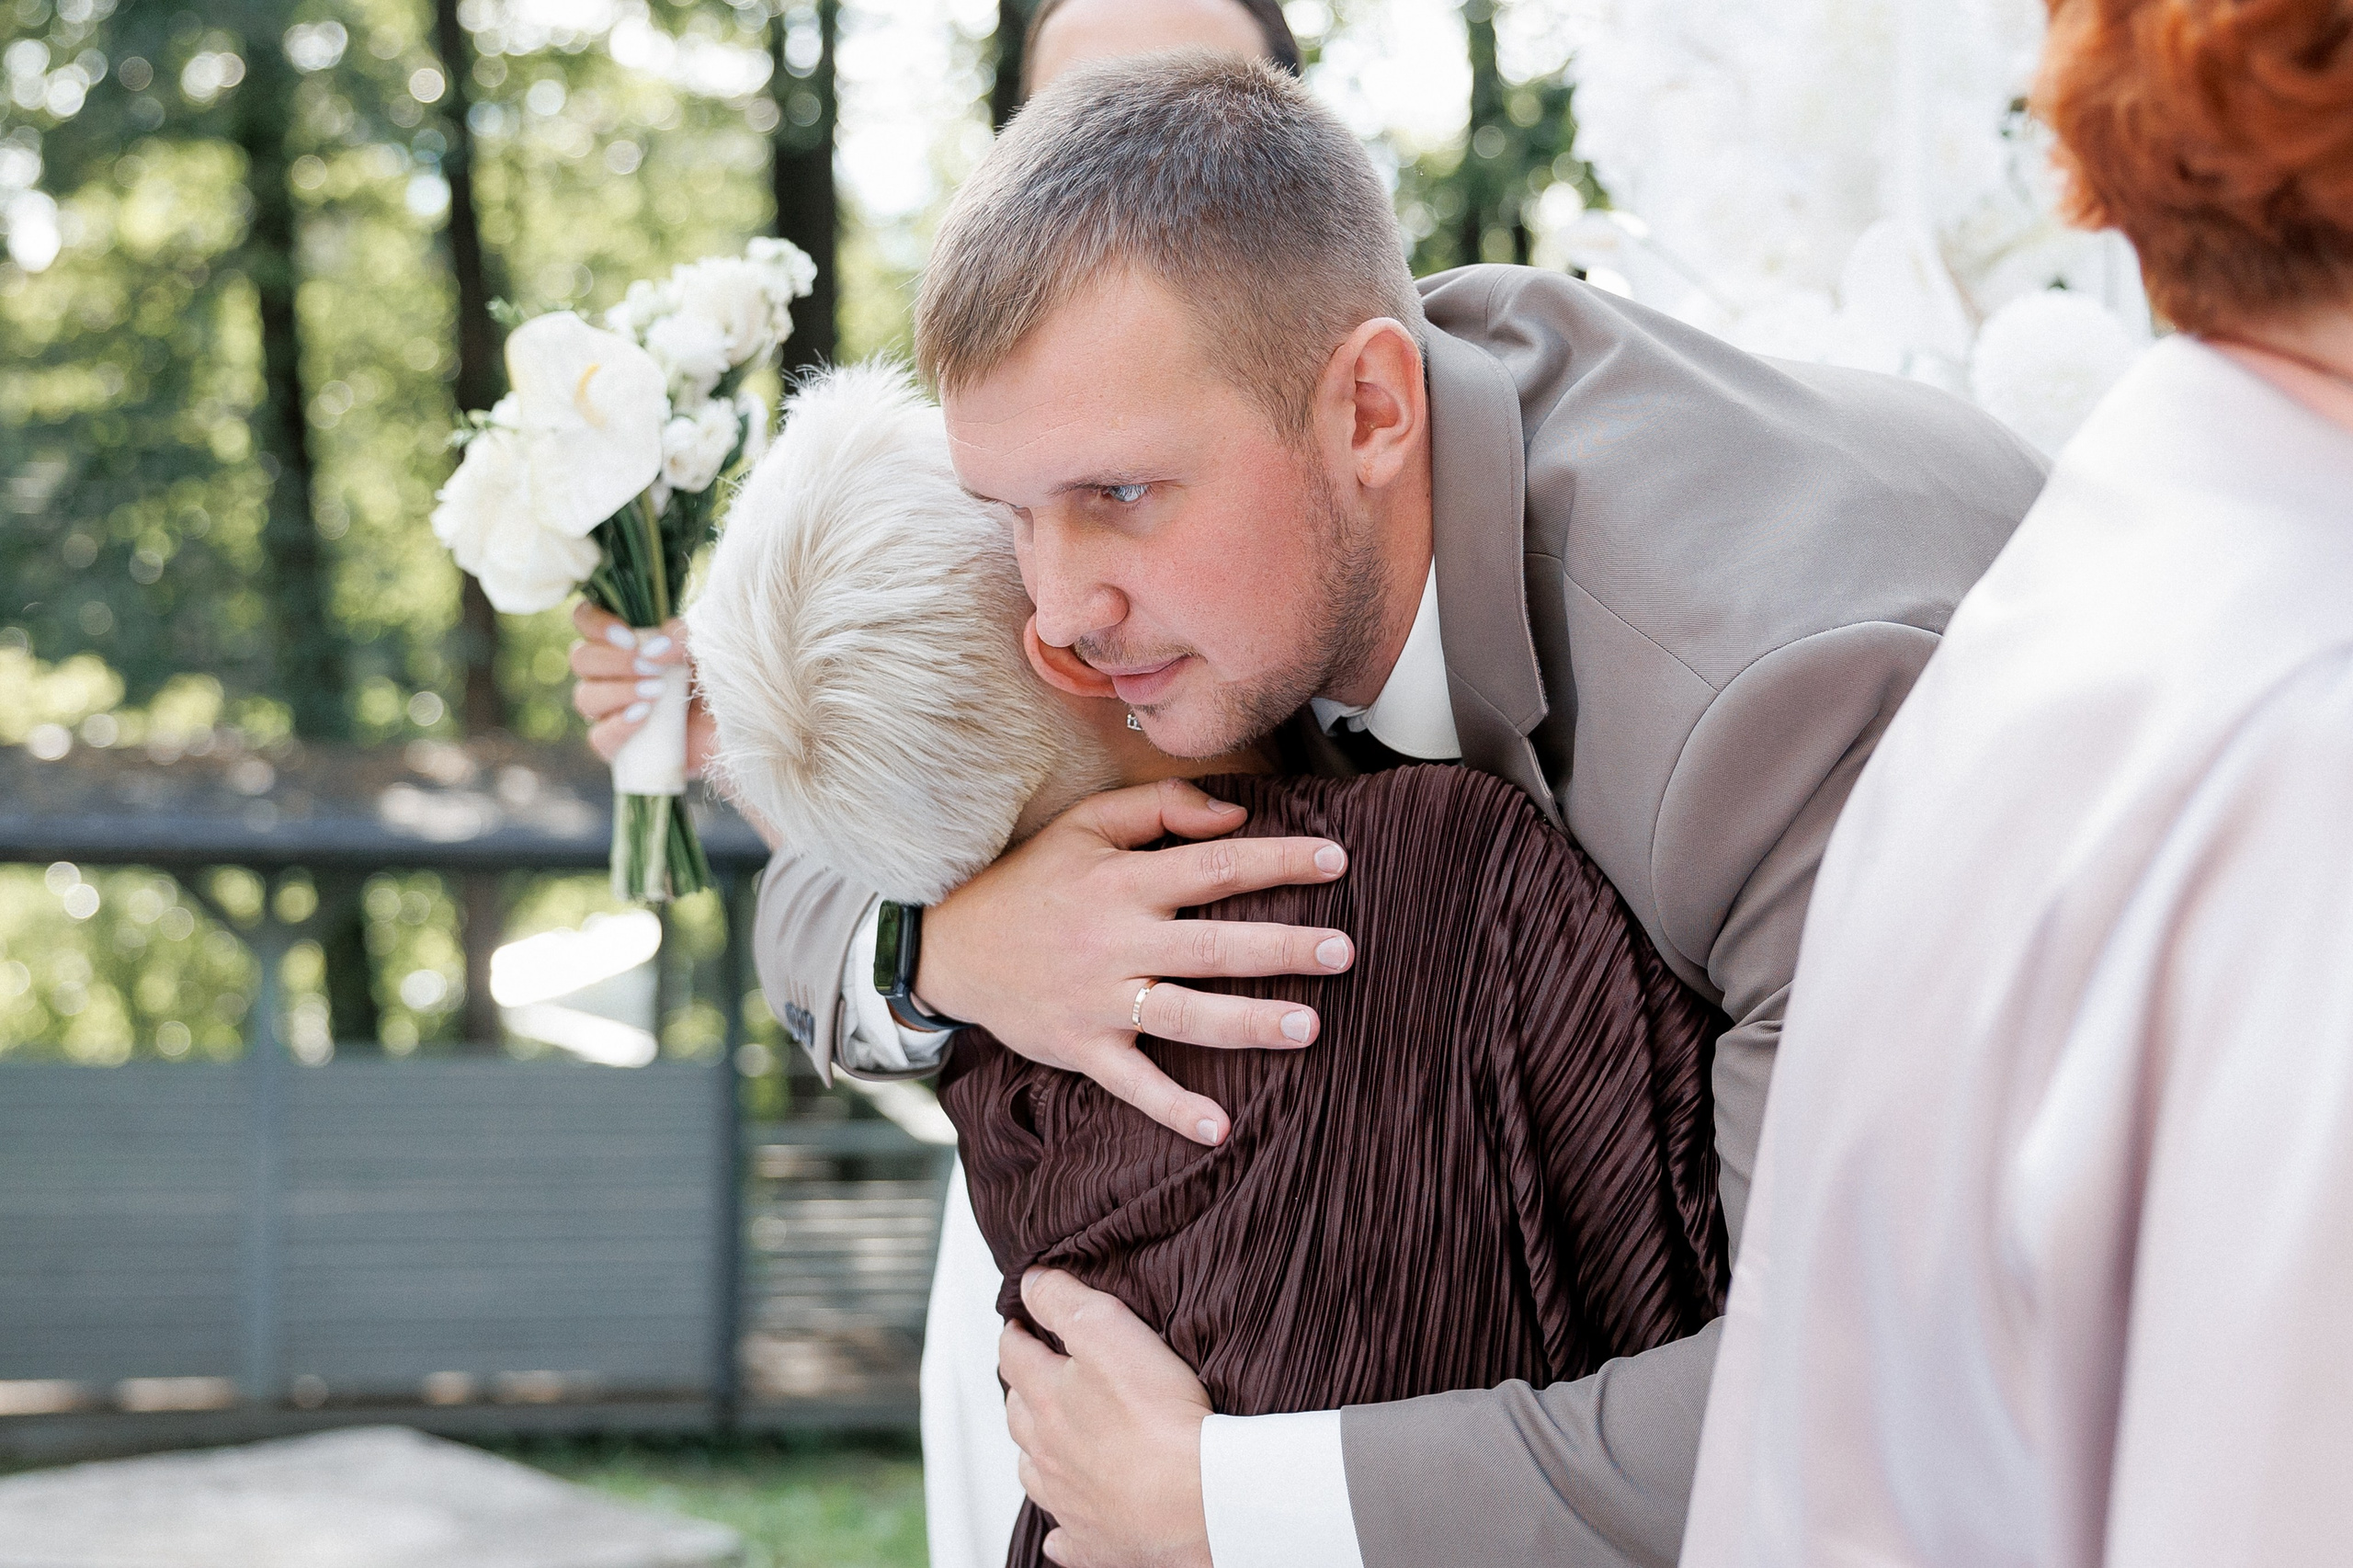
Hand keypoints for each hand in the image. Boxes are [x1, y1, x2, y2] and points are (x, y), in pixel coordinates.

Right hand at [569, 602, 714, 773]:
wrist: (742, 726)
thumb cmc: (722, 679)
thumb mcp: (707, 647)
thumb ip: (680, 636)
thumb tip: (650, 649)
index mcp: (628, 640)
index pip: (586, 619)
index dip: (596, 624)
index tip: (628, 637)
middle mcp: (613, 673)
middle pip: (581, 658)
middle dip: (612, 661)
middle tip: (650, 668)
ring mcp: (613, 710)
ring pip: (585, 697)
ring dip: (618, 692)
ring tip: (656, 693)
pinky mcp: (621, 746)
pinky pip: (598, 738)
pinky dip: (618, 726)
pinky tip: (644, 718)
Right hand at [917, 777, 1354, 1144]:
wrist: (952, 947)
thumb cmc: (1033, 879)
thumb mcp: (1085, 824)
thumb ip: (1162, 808)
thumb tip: (1239, 817)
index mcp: (1123, 881)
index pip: (1215, 866)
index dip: (1279, 861)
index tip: (1337, 859)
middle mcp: (1116, 941)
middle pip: (1212, 945)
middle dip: (1282, 949)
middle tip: (1343, 952)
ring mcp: (1099, 1001)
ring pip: (1184, 1015)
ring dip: (1248, 1024)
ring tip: (1309, 1028)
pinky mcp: (1081, 1049)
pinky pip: (1133, 1084)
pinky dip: (1174, 1109)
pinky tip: (1220, 1129)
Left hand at [1003, 1269, 1213, 1567]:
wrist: (1197, 1501)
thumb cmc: (1159, 1418)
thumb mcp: (1109, 1331)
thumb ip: (1064, 1301)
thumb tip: (1032, 1282)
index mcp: (1046, 1399)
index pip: (1013, 1356)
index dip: (1015, 1334)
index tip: (1020, 1325)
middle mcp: (1046, 1452)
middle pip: (1018, 1414)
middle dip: (1023, 1388)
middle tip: (1035, 1374)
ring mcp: (1068, 1500)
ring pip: (1034, 1471)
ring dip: (1035, 1451)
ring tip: (1047, 1438)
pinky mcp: (1094, 1541)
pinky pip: (1065, 1537)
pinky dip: (1061, 1527)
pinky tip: (1064, 1525)